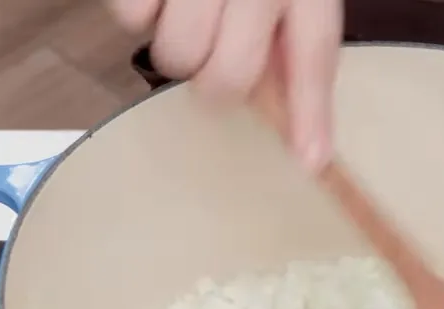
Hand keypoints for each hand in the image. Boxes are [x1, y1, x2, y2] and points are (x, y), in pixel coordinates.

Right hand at [107, 0, 342, 171]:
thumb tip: (297, 111)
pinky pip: (130, 20)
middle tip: (213, 59)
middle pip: (228, 75)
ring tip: (183, 6)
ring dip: (174, 45)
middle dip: (215, 84)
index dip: (310, 112)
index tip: (310, 159)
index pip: (313, 54)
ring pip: (175, 55)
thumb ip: (292, 28)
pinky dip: (137, 11)